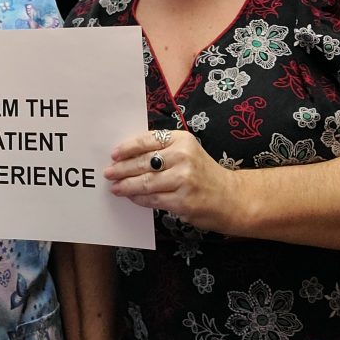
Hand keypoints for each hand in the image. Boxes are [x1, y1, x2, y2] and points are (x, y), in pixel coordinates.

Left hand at [105, 128, 235, 233]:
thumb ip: (162, 150)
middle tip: (108, 172)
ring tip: (114, 187)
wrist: (231, 198)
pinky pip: (153, 199)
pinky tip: (131, 197)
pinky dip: (139, 198)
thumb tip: (128, 155)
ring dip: (126, 185)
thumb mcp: (187, 151)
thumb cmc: (202, 173)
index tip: (114, 154)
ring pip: (145, 182)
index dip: (127, 148)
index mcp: (182, 139)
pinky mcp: (183, 200)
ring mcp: (184, 179)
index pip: (147, 140)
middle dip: (122, 168)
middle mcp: (183, 156)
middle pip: (143, 162)